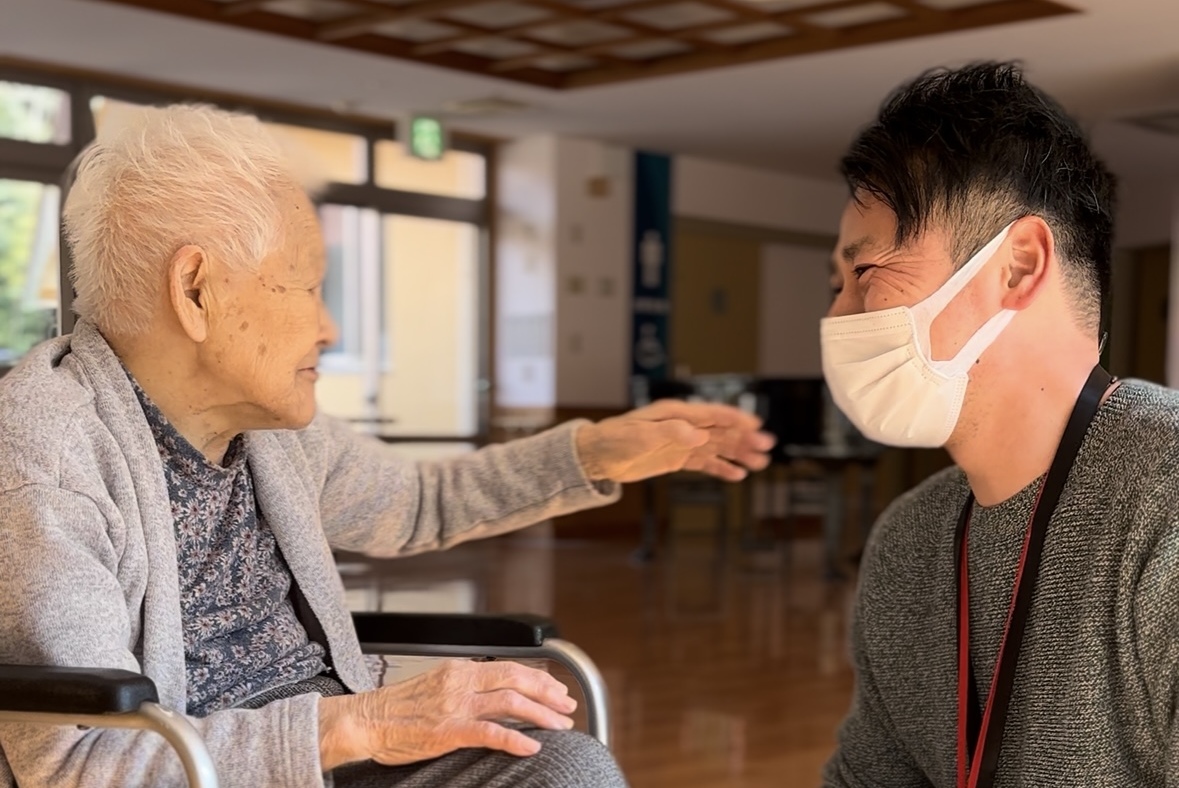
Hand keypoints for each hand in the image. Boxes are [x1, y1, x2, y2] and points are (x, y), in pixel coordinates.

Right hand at [318, 660, 576, 770]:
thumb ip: (464, 687)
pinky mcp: (449, 730)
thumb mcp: (435, 685)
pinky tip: (531, 747)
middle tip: (567, 706)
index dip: (539, 678)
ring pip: (511, 701)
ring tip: (560, 726)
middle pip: (517, 678)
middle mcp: (461, 681)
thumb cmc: (395, 709)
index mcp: (459, 669)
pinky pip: (491, 732)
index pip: (509, 667)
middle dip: (548, 692)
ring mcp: (456, 705)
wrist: (364, 721)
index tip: (556, 689)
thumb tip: (492, 694)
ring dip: (542, 714)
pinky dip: (516, 739)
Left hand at [575, 399, 775, 483]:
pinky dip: (722, 468)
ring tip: (761, 463)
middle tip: (767, 447)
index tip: (755, 424)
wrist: (598, 456)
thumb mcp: (640, 435)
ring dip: (739, 454)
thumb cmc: (615, 439)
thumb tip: (697, 434)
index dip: (734, 418)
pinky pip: (705, 463)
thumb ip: (669, 433)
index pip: (712, 414)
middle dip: (745, 438)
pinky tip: (738, 475)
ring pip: (718, 447)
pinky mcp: (678, 459)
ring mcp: (682, 443)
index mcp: (676, 414)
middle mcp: (683, 426)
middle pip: (721, 431)